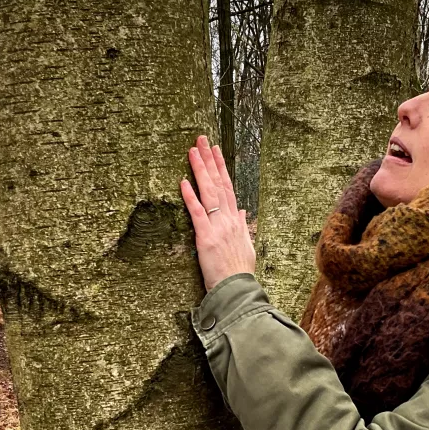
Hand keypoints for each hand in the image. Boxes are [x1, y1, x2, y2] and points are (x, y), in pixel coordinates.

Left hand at [181, 135, 255, 291]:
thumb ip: (243, 226)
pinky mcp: (206, 238)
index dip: (221, 168)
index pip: (228, 188)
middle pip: (218, 184)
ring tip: (192, 152)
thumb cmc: (240, 271)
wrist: (239, 289)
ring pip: (208, 193)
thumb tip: (243, 211)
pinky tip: (183, 182)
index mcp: (236, 220)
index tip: (215, 151)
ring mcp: (218, 227)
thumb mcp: (246, 245)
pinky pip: (197, 213)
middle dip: (209, 160)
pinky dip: (190, 197)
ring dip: (200, 170)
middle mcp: (229, 219)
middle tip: (201, 140)